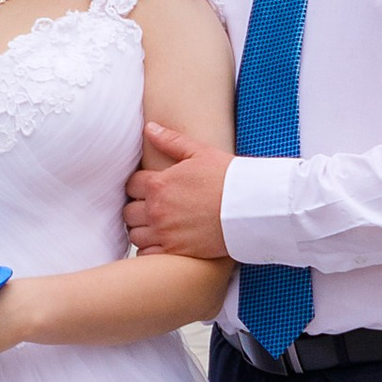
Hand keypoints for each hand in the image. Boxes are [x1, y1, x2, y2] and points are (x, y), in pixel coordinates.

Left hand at [124, 120, 233, 259]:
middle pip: (129, 212)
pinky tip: (163, 242)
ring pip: (136, 234)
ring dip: (143, 230)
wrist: (252, 208)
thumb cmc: (229, 178)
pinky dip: (150, 249)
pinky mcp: (176, 251)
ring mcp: (165, 232)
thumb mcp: (200, 152)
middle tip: (154, 208)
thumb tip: (149, 128)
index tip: (150, 189)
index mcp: (159, 184)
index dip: (139, 186)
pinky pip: (147, 254)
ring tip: (158, 226)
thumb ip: (170, 141)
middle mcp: (157, 209)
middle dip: (138, 209)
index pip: (131, 186)